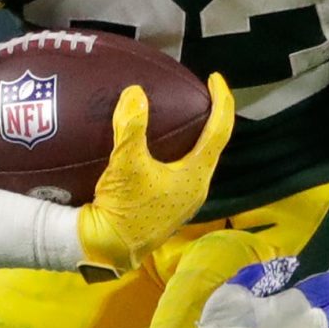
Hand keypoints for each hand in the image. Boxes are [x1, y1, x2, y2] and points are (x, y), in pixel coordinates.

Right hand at [72, 75, 234, 277]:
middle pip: (211, 145)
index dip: (221, 100)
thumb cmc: (122, 209)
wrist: (107, 249)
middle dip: (207, 119)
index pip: (220, 130)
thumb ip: (131, 127)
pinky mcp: (167, 208)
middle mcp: (196, 188)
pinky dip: (174, 154)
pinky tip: (155, 151)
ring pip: (195, 160)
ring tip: (177, 119)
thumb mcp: (125, 165)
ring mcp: (182, 200)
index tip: (214, 78)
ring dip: (190, 139)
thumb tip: (135, 92)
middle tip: (195, 96)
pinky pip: (179, 171)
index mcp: (196, 175)